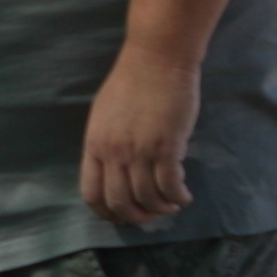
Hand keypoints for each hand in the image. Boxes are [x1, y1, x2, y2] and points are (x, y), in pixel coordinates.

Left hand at [79, 49, 200, 225]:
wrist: (157, 59)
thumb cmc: (133, 81)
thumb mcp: (104, 114)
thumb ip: (106, 143)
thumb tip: (115, 170)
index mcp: (95, 145)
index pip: (92, 194)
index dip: (107, 213)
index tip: (122, 217)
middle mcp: (114, 153)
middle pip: (120, 203)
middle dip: (137, 217)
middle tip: (152, 216)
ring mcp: (140, 151)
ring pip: (148, 198)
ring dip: (162, 209)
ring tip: (172, 204)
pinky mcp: (167, 147)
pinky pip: (171, 186)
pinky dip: (178, 197)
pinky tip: (184, 196)